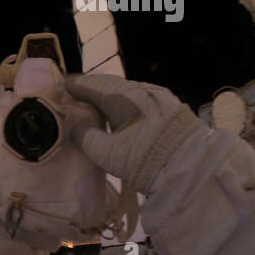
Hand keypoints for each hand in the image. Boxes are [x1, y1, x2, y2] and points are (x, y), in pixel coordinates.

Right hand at [64, 73, 205, 194]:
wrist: (192, 170)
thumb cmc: (144, 161)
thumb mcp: (106, 153)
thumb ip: (85, 137)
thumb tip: (75, 127)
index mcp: (123, 97)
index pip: (93, 85)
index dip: (76, 86)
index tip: (63, 86)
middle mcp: (141, 90)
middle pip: (110, 84)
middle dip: (92, 88)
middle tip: (77, 92)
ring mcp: (158, 97)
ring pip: (127, 91)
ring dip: (110, 95)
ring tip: (97, 102)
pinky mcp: (170, 108)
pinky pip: (140, 98)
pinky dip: (125, 102)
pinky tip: (121, 111)